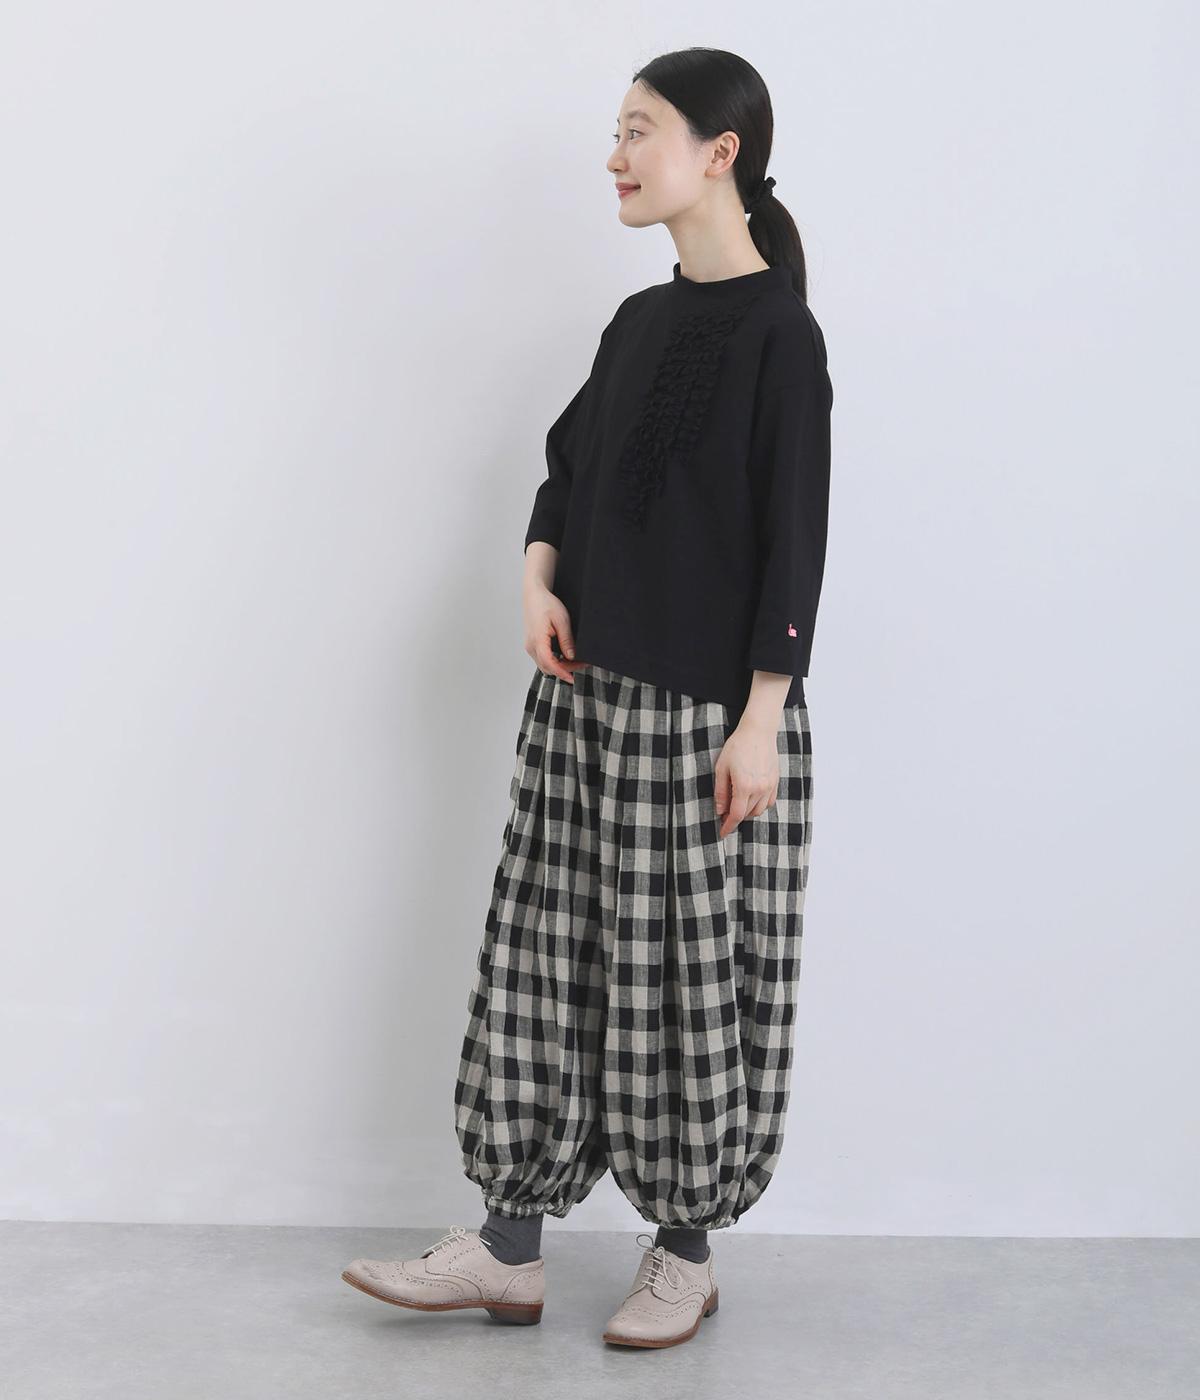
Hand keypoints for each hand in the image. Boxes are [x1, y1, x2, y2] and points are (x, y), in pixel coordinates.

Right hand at [522, 583, 588, 683]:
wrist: (533, 594)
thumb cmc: (546, 603)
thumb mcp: (562, 620)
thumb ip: (566, 640)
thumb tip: (571, 656)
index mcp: (537, 640)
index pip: (549, 663)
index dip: (561, 672)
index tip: (572, 679)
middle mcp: (530, 645)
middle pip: (547, 667)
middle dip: (564, 670)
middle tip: (582, 665)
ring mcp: (530, 645)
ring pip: (544, 664)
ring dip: (559, 666)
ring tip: (576, 661)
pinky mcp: (532, 644)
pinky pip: (542, 658)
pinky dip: (554, 661)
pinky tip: (565, 657)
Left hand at [714, 715, 779, 838]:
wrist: (758, 732)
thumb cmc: (737, 746)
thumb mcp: (721, 768)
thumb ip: (721, 792)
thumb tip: (720, 810)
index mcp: (744, 786)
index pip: (736, 815)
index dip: (728, 826)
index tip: (722, 833)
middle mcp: (759, 789)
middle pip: (747, 814)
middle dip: (735, 817)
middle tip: (724, 812)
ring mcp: (769, 786)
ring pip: (759, 810)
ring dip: (747, 812)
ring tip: (737, 804)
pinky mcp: (775, 782)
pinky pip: (768, 802)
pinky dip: (759, 805)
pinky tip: (751, 799)